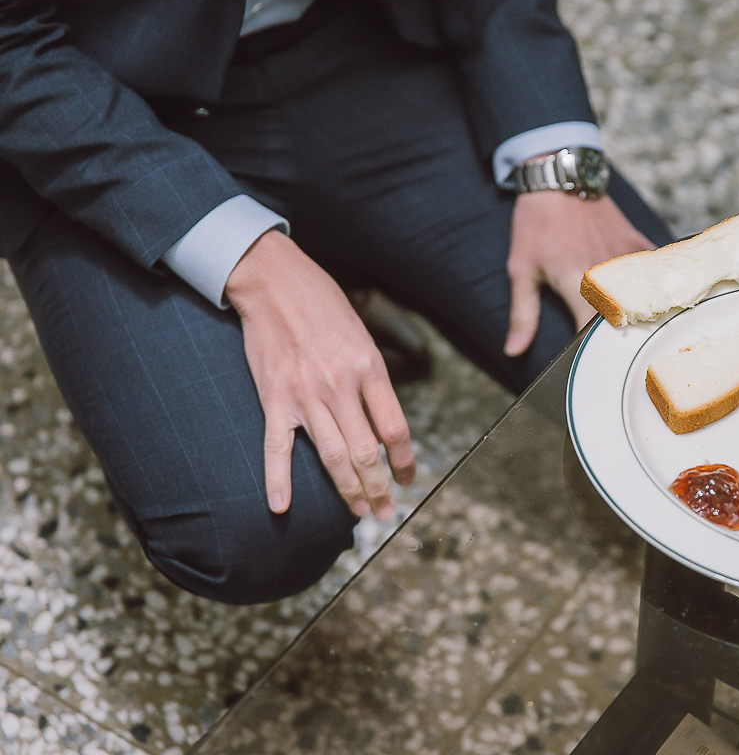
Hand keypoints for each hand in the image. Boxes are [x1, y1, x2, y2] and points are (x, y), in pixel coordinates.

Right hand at [225, 230, 415, 518]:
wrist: (275, 282)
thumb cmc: (323, 306)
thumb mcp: (362, 337)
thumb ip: (371, 380)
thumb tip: (380, 423)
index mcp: (369, 369)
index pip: (395, 429)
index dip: (403, 461)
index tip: (407, 479)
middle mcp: (341, 387)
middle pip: (365, 452)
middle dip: (379, 488)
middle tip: (384, 513)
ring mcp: (306, 395)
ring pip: (332, 456)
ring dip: (348, 490)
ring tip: (359, 513)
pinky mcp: (275, 398)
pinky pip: (277, 448)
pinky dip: (279, 480)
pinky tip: (281, 508)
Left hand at [505, 191, 655, 355]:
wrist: (558, 179)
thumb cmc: (536, 225)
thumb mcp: (522, 270)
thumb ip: (523, 315)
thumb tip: (514, 350)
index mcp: (579, 283)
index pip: (594, 333)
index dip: (595, 353)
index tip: (591, 362)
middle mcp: (609, 273)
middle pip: (626, 319)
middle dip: (620, 337)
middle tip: (615, 351)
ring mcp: (627, 257)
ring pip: (646, 297)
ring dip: (640, 313)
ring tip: (636, 328)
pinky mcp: (637, 244)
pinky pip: (655, 271)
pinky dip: (653, 285)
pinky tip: (651, 296)